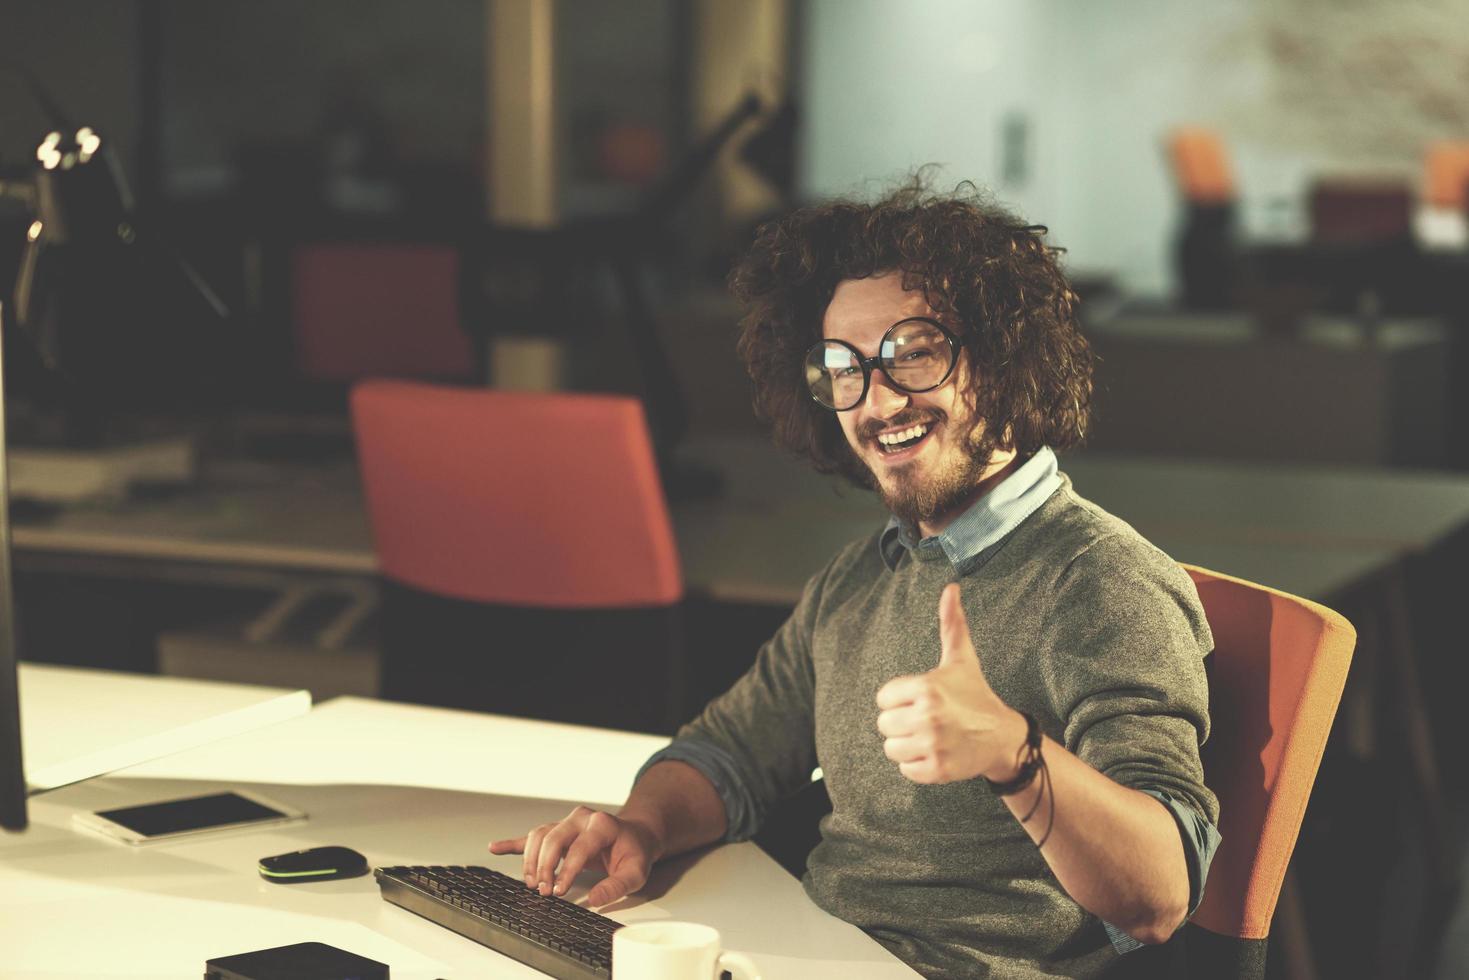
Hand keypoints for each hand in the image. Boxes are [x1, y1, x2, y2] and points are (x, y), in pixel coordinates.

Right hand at [488, 805, 659, 905]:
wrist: (634, 836)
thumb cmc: (634, 853)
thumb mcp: (636, 872)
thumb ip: (617, 886)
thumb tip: (594, 899)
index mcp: (602, 824)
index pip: (579, 847)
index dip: (567, 870)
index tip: (560, 891)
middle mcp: (581, 818)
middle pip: (553, 838)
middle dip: (545, 866)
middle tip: (544, 891)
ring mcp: (567, 822)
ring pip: (539, 836)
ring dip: (531, 861)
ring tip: (533, 883)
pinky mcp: (557, 830)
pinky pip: (531, 835)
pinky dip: (512, 843)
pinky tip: (495, 847)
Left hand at [875, 583, 1027, 783]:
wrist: (1003, 737)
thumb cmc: (975, 695)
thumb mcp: (962, 659)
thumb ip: (951, 624)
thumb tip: (950, 587)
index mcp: (926, 687)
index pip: (883, 698)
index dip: (899, 699)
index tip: (920, 700)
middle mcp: (928, 717)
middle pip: (884, 725)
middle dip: (901, 722)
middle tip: (926, 719)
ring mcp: (932, 745)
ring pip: (891, 748)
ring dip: (906, 744)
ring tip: (929, 736)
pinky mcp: (937, 770)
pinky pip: (905, 769)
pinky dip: (916, 764)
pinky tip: (935, 752)